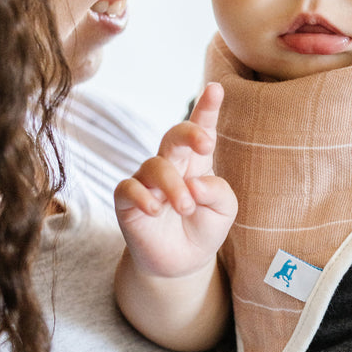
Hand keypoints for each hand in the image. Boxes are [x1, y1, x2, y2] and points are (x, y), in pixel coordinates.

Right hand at [114, 82, 236, 277]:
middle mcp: (171, 164)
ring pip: (155, 166)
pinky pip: (128, 188)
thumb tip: (195, 183)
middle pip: (174, 136)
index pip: (201, 129)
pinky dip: (143, 197)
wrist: (181, 262)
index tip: (216, 88)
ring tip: (186, 207)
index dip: (207, 108)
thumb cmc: (204, 227)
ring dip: (173, 186)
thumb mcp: (224, 210)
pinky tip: (156, 210)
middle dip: (189, 132)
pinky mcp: (127, 200)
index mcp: (197, 161)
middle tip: (207, 144)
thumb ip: (219, 192)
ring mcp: (147, 181)